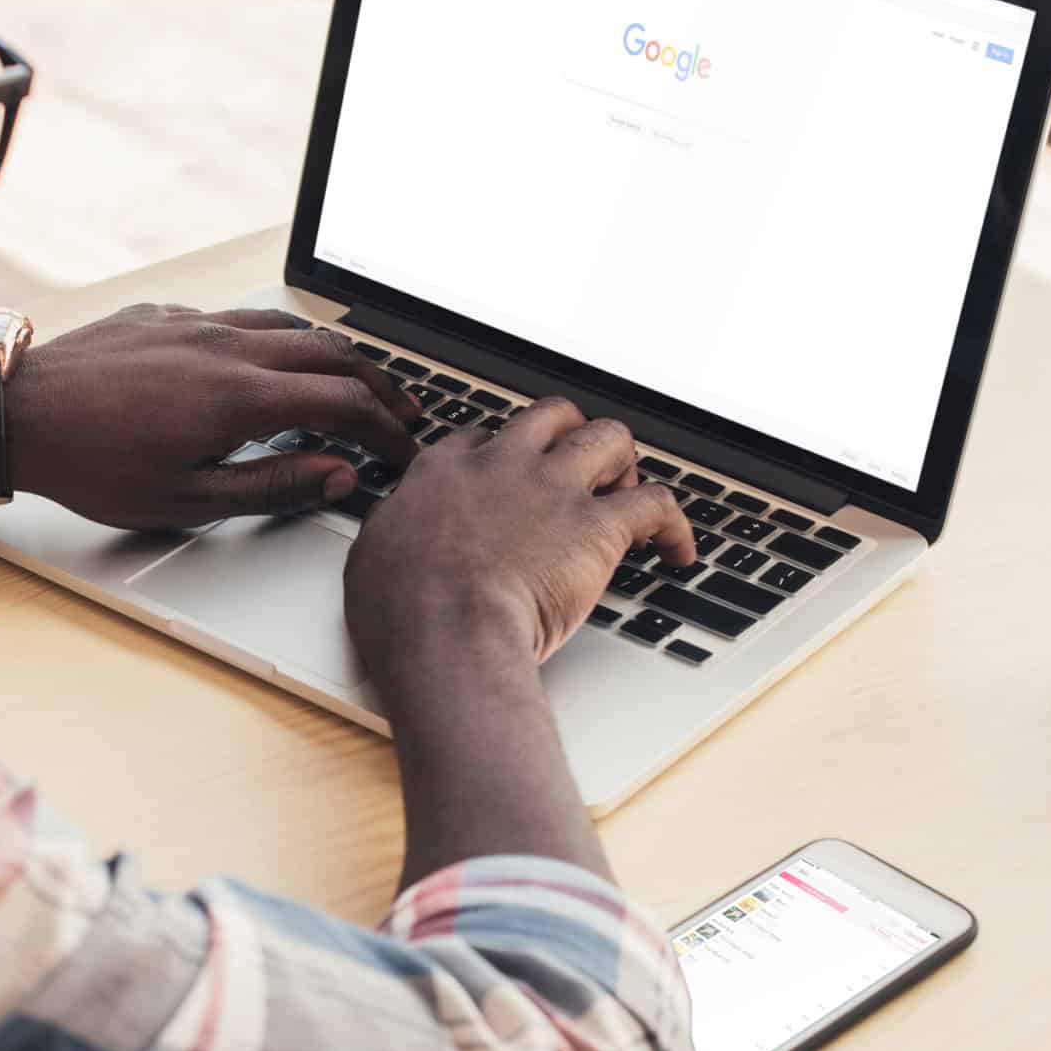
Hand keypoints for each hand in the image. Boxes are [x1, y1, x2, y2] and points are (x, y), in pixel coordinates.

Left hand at [8, 305, 420, 527]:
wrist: (15, 412)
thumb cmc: (89, 465)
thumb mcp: (186, 501)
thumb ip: (272, 485)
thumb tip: (339, 473)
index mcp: (239, 396)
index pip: (345, 404)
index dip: (387, 432)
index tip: (405, 454)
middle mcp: (226, 347)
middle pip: (331, 352)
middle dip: (379, 384)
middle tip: (401, 414)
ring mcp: (195, 324)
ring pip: (289, 325)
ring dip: (333, 355)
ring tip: (352, 383)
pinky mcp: (165, 315)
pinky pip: (238, 317)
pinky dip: (275, 339)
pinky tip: (268, 362)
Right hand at [346, 398, 697, 674]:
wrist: (445, 633)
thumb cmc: (402, 612)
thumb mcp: (371, 559)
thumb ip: (391, 534)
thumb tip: (391, 535)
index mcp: (443, 473)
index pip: (480, 438)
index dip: (501, 453)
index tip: (507, 475)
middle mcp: (502, 466)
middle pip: (549, 417)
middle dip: (570, 433)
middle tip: (577, 465)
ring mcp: (553, 490)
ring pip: (608, 437)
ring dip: (623, 460)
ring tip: (625, 490)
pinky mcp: (598, 525)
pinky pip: (657, 504)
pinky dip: (676, 524)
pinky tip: (678, 549)